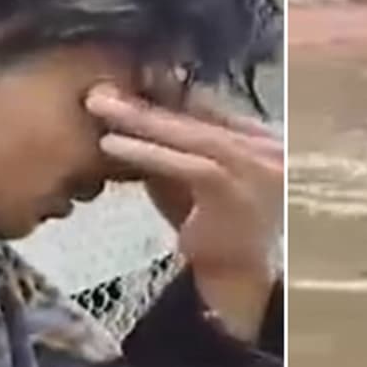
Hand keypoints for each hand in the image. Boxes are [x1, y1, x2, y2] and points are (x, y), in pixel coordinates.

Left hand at [86, 83, 282, 340]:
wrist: (243, 287)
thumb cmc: (218, 238)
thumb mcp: (194, 185)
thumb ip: (175, 153)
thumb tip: (133, 116)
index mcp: (262, 141)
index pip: (207, 107)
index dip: (164, 93)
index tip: (125, 80)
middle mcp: (267, 147)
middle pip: (198, 114)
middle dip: (146, 99)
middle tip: (102, 87)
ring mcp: (257, 166)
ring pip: (190, 134)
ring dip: (140, 119)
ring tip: (99, 106)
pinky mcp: (236, 188)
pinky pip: (185, 163)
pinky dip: (145, 152)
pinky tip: (112, 144)